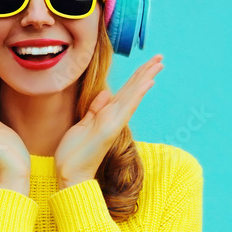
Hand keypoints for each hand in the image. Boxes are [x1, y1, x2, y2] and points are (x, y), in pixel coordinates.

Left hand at [53, 54, 163, 189]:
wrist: (70, 174)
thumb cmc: (74, 152)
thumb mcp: (82, 124)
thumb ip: (95, 109)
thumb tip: (105, 93)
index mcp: (107, 114)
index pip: (125, 91)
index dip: (136, 76)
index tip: (147, 63)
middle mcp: (114, 117)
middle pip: (132, 89)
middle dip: (146, 72)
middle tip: (161, 57)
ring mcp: (114, 122)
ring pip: (133, 94)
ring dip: (146, 77)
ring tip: (159, 63)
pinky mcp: (111, 128)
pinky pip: (126, 107)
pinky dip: (137, 94)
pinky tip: (148, 82)